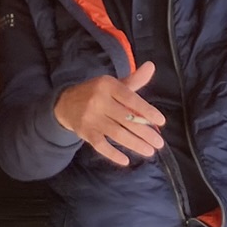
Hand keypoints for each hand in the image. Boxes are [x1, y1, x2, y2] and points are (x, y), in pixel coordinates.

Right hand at [52, 61, 166, 166]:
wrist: (65, 103)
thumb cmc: (97, 93)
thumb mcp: (113, 84)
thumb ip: (134, 79)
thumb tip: (151, 66)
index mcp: (108, 86)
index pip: (130, 99)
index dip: (147, 111)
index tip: (161, 121)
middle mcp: (99, 100)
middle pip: (126, 119)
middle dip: (145, 132)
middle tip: (159, 143)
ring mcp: (91, 117)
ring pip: (117, 134)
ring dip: (135, 144)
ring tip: (150, 151)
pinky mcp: (85, 132)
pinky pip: (101, 145)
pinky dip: (113, 154)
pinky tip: (126, 161)